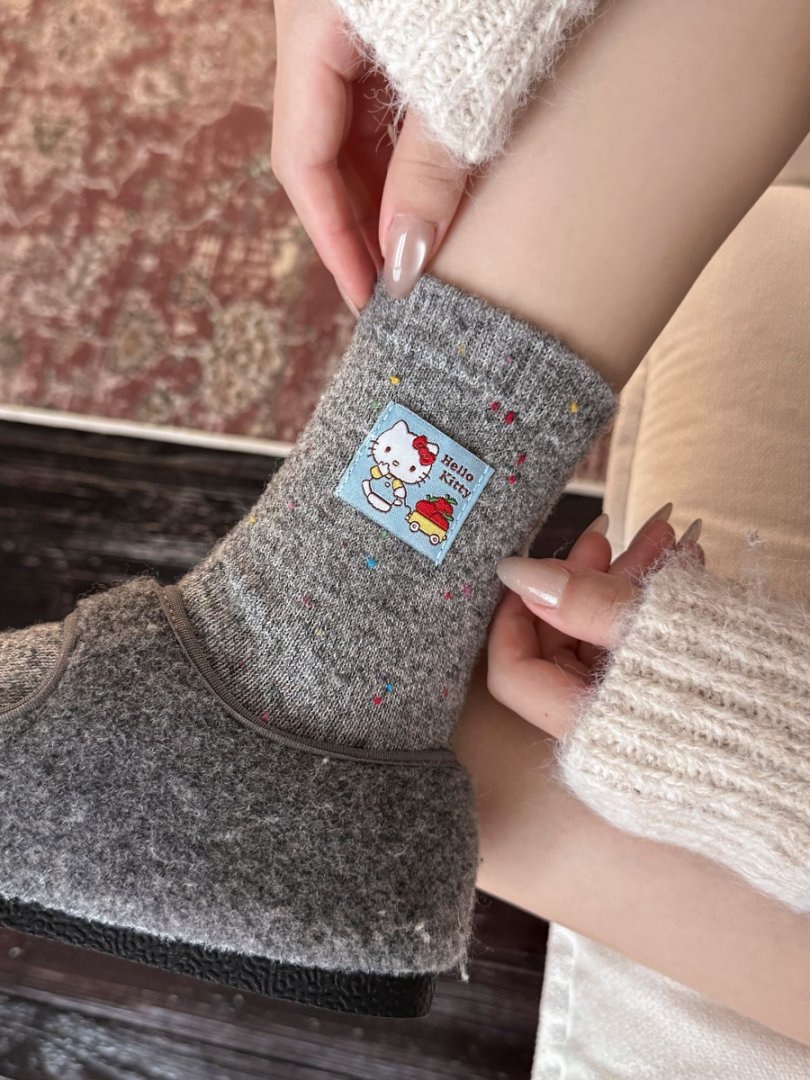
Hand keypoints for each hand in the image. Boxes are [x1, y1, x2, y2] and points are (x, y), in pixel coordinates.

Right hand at [271, 0, 468, 311]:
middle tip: (397, 282)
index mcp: (313, 24)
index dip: (336, 239)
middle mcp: (317, 20)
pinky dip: (402, 146)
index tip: (368, 300)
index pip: (303, 158)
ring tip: (417, 245)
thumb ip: (432, 171)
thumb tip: (405, 264)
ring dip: (381, 188)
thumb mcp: (466, 75)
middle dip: (358, 220)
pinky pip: (377, 94)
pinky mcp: (389, 14)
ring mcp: (347, 13)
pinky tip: (430, 183)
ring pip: (349, 122)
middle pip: (321, 144)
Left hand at [487, 509, 703, 737]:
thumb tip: (516, 574)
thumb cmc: (749, 694)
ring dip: (630, 583)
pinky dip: (660, 611)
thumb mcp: (662, 634)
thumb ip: (585, 604)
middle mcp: (604, 739)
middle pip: (565, 649)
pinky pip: (648, 658)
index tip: (533, 563)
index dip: (517, 611)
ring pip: (613, 645)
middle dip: (585, 580)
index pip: (513, 672)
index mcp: (587, 730)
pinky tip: (687, 563)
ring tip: (666, 530)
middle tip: (611, 530)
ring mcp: (642, 732)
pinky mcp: (676, 719)